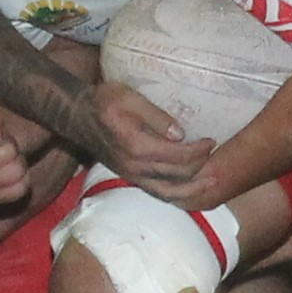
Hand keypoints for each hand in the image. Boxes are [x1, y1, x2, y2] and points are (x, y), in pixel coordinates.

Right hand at [91, 80, 214, 195]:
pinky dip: (176, 195)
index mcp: (136, 146)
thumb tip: (180, 134)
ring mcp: (131, 175)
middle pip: (177, 175)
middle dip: (200, 166)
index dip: (198, 150)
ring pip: (168, 192)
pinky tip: (188, 189)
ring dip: (192, 189)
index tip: (211, 140)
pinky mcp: (129, 177)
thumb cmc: (104, 101)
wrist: (77, 115)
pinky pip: (157, 193)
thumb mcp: (129, 97)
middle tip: (214, 154)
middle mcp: (134, 166)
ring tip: (211, 182)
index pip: (177, 156)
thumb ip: (155, 116)